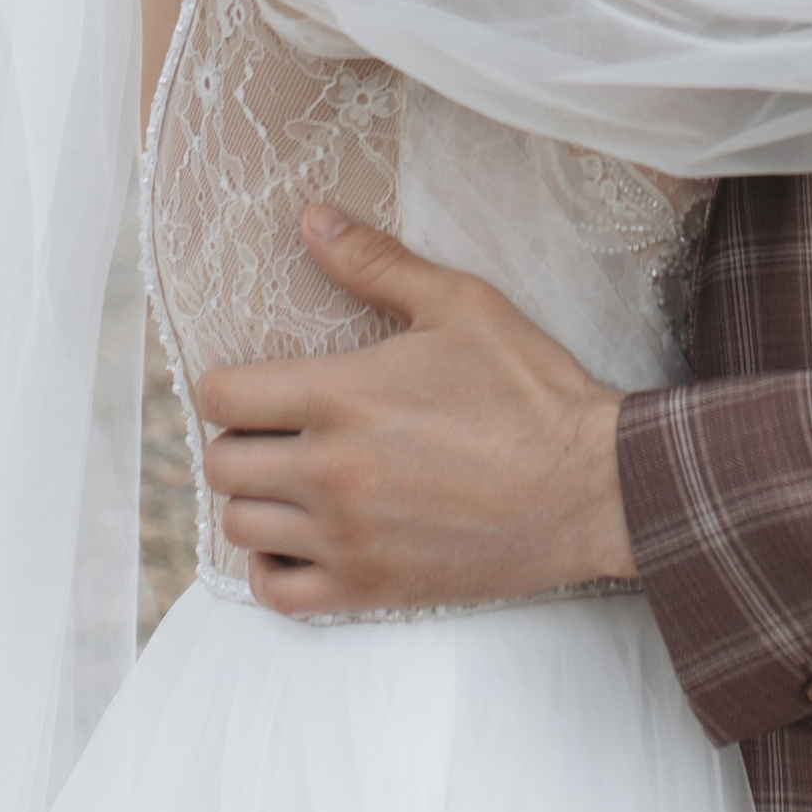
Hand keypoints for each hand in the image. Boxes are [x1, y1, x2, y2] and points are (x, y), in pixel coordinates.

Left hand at [197, 206, 633, 614]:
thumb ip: (375, 262)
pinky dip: (272, 567)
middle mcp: (328, 471)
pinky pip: (275, 592)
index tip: (256, 383)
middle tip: (279, 430)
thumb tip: (312, 219)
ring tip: (293, 481)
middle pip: (221, 464)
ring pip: (240, 526)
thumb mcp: (458, 303)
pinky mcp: (369, 588)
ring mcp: (345, 537)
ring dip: (256, 500)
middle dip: (239, 439)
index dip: (228, 384)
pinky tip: (302, 538)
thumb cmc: (529, 388)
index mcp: (340, 396)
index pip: (221, 396)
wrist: (591, 486)